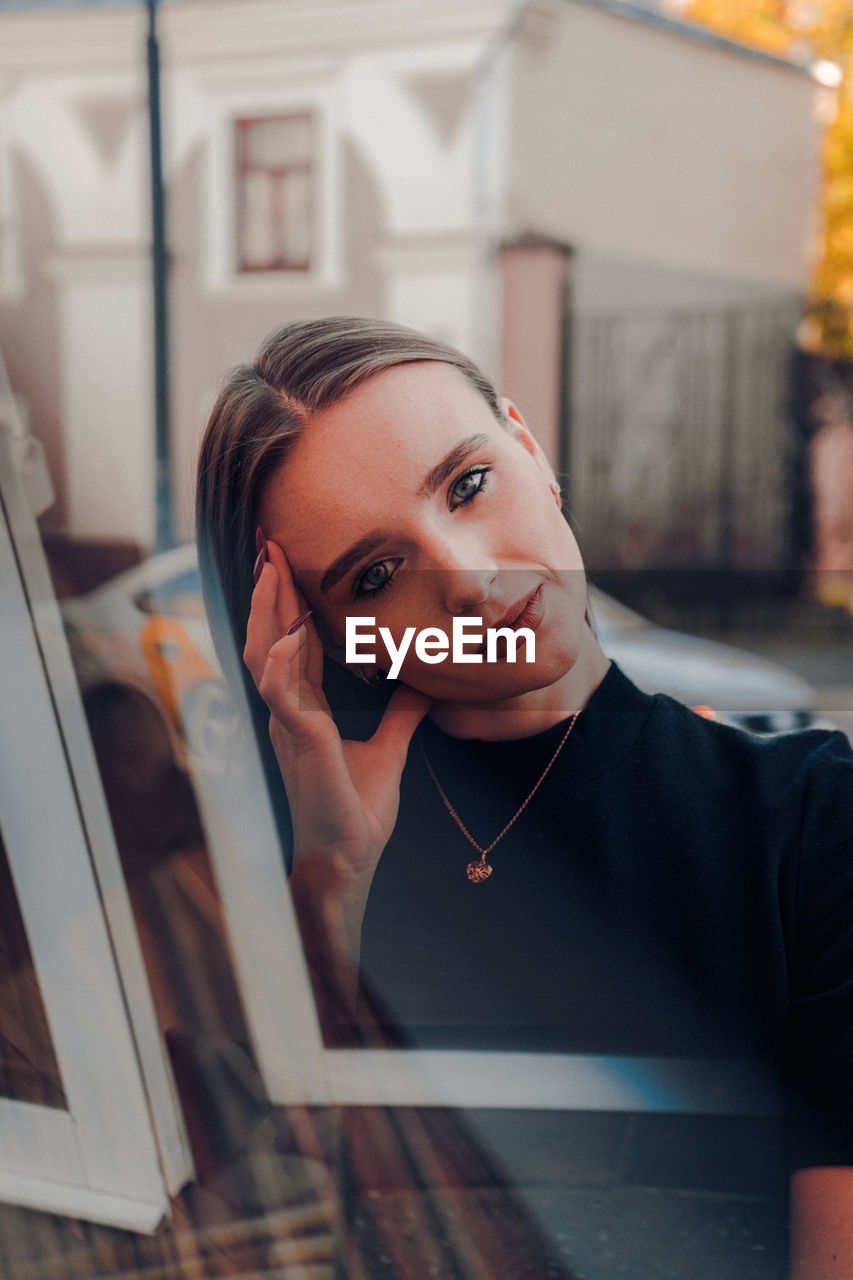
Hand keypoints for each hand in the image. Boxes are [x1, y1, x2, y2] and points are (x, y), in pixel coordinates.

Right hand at [243, 540, 429, 916]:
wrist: (348, 859)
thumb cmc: (357, 812)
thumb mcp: (389, 749)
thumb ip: (402, 714)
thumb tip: (425, 686)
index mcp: (304, 710)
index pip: (291, 644)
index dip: (288, 603)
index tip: (288, 563)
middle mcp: (287, 711)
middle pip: (269, 637)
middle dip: (270, 590)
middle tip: (270, 543)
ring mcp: (286, 724)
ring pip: (264, 654)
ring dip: (268, 609)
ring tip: (273, 568)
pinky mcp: (297, 741)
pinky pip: (278, 692)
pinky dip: (281, 660)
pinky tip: (290, 632)